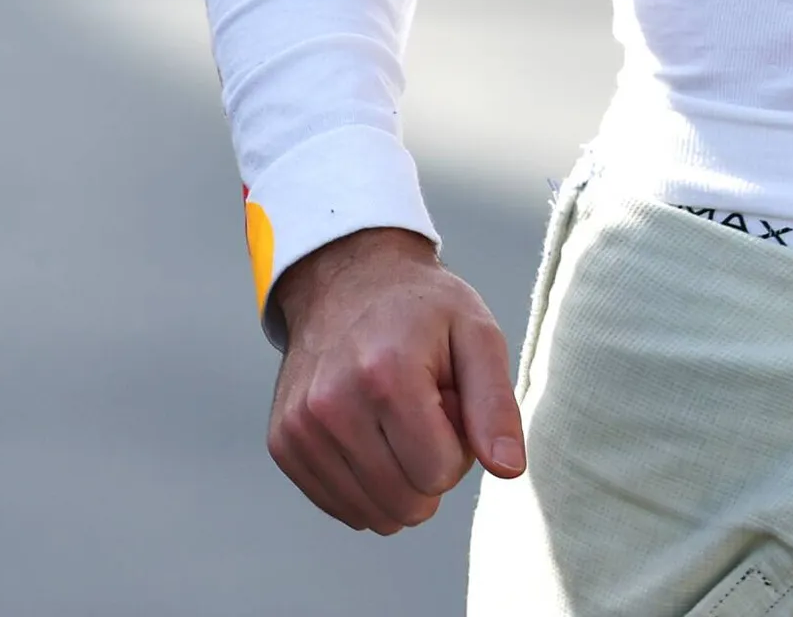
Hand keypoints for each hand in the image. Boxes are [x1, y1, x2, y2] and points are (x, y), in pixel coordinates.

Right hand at [263, 227, 523, 533]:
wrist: (344, 277)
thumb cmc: (420, 309)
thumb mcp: (476, 335)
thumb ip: (496, 405)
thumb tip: (508, 469)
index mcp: (386, 374)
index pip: (439, 474)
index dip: (457, 446)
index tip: (445, 399)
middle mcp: (333, 403)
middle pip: (407, 503)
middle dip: (428, 466)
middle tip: (421, 410)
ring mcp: (300, 426)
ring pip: (374, 515)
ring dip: (397, 478)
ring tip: (393, 418)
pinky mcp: (283, 442)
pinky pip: (342, 507)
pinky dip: (365, 485)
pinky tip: (366, 433)